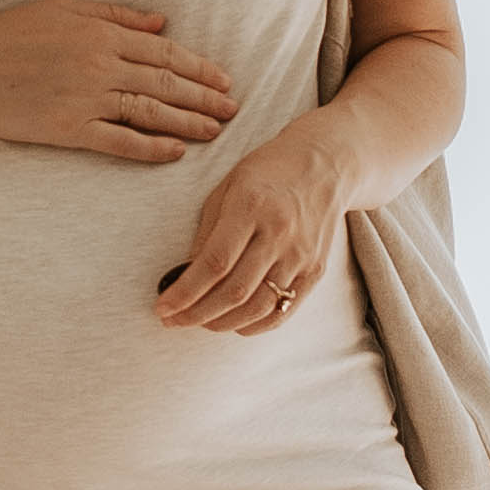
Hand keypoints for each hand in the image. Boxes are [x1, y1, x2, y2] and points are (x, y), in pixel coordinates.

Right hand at [0, 0, 237, 162]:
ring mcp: (85, 98)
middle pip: (166, 82)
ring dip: (188, 123)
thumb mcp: (64, 8)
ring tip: (216, 132)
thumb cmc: (9, 33)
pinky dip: (150, 148)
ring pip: (150, 112)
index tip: (224, 80)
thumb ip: (115, 15)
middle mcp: (100, 65)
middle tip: (234, 110)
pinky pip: (120, 141)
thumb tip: (161, 22)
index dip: (199, 67)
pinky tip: (175, 154)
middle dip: (205, 98)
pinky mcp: (68, 129)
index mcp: (101, 33)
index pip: (164, 51)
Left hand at [156, 122, 346, 330]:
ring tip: (199, 322)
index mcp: (251, 206)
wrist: (326, 165)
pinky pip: (283, 310)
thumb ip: (207, 233)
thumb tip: (185, 277)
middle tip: (173, 321)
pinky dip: (255, 325)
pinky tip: (233, 323)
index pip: (214, 263)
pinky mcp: (315, 271)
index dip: (185, 292)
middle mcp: (279, 233)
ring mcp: (301, 255)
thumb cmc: (268, 173)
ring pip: (258, 307)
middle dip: (197, 314)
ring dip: (223, 323)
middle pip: (235, 291)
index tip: (163, 307)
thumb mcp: (227, 188)